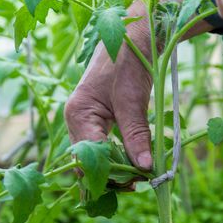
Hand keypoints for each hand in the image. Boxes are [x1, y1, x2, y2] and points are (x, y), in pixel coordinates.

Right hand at [65, 17, 153, 170]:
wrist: (132, 38)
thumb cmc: (128, 63)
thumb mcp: (133, 101)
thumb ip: (136, 136)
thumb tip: (145, 168)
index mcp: (78, 114)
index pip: (89, 156)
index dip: (110, 173)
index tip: (135, 183)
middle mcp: (76, 120)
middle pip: (87, 161)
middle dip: (111, 176)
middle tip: (138, 184)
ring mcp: (84, 121)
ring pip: (95, 157)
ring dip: (114, 169)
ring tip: (138, 177)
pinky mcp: (95, 121)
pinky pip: (102, 147)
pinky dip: (117, 158)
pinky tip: (133, 165)